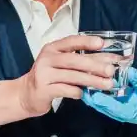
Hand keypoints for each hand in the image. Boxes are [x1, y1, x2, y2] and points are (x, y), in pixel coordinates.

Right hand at [0, 35, 120, 123]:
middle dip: (95, 64)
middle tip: (111, 70)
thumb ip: (79, 61)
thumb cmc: (48, 77)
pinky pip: (65, 89)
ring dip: (92, 80)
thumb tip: (107, 62)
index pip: (71, 41)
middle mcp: (47, 58)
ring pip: (72, 76)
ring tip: (107, 84)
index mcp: (52, 48)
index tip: (102, 43)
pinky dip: (77, 92)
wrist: (26, 94)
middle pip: (74, 60)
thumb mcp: (60, 64)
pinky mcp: (43, 89)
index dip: (87, 42)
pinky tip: (83, 94)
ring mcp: (44, 74)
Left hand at [81, 67, 136, 123]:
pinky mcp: (130, 98)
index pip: (117, 110)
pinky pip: (116, 95)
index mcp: (136, 113)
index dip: (104, 103)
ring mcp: (129, 105)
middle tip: (84, 91)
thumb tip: (128, 72)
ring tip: (88, 86)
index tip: (94, 96)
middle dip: (96, 100)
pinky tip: (100, 82)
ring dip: (100, 94)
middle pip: (109, 108)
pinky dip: (108, 89)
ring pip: (110, 102)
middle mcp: (130, 111)